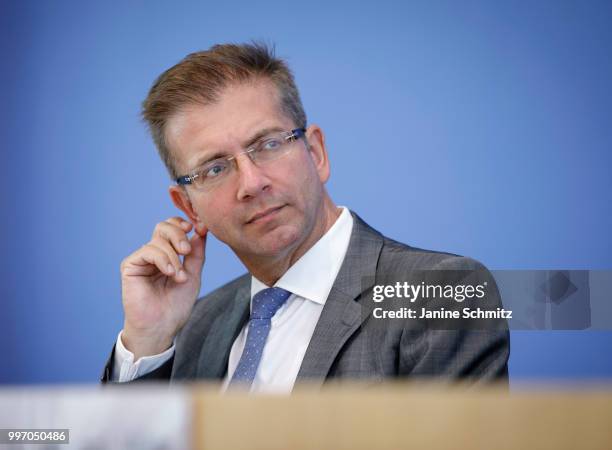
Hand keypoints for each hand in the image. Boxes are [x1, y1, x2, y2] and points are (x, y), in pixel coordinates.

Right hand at [119, 217, 206, 359]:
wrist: (162, 326)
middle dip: (179, 235)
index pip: (173, 227)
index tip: (199, 228)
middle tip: (186, 251)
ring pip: (158, 240)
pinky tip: (170, 273)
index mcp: (168, 253)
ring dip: (173, 257)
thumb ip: (196, 253)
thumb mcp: (193, 274)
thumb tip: (201, 230)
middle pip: (163, 227)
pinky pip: (148, 251)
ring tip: (179, 277)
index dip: (184, 224)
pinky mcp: (130, 266)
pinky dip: (163, 259)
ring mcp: (142, 259)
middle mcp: (154, 253)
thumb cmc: (176, 305)